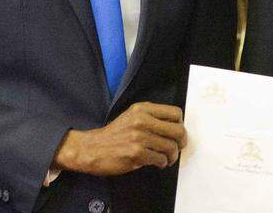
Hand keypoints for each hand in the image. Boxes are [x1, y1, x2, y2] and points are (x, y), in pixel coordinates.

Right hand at [53, 102, 187, 176]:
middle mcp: (142, 120)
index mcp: (143, 109)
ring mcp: (139, 137)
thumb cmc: (114, 135)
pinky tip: (156, 163)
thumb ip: (152, 118)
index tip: (176, 133)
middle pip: (178, 131)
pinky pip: (160, 159)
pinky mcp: (136, 153)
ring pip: (171, 147)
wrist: (92, 149)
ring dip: (172, 156)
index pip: (175, 113)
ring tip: (166, 158)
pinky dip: (161, 163)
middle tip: (177, 148)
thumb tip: (175, 128)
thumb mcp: (132, 117)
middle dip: (181, 143)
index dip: (180, 125)